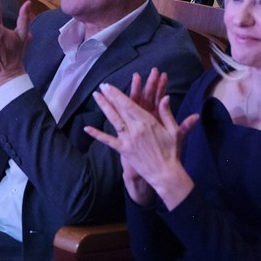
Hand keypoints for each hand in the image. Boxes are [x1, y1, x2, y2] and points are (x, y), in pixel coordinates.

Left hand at [84, 78, 196, 208]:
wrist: (164, 174)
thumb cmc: (171, 152)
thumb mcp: (173, 131)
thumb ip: (167, 113)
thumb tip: (165, 97)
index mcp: (148, 122)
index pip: (129, 104)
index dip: (118, 94)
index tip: (110, 86)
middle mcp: (135, 129)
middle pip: (119, 109)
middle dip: (109, 96)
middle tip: (101, 86)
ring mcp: (128, 139)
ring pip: (113, 120)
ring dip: (104, 107)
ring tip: (96, 96)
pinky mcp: (124, 150)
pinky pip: (108, 141)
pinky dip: (97, 134)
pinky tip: (87, 129)